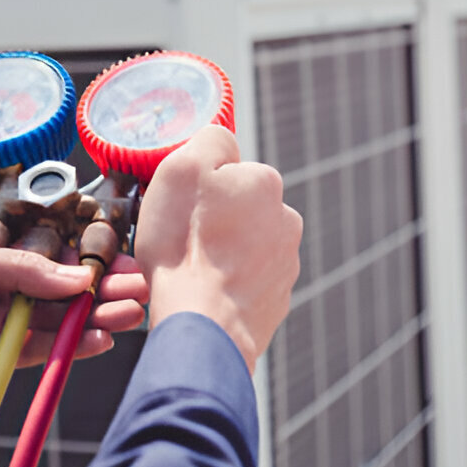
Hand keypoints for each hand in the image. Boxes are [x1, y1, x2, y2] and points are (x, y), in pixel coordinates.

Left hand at [0, 238, 148, 406]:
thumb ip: (16, 268)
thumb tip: (69, 277)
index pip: (50, 253)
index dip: (86, 257)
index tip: (118, 259)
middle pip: (62, 287)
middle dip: (100, 286)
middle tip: (134, 287)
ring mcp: (0, 325)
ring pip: (60, 320)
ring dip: (96, 316)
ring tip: (127, 313)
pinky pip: (44, 353)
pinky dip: (74, 347)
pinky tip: (100, 338)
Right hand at [135, 125, 302, 372]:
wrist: (203, 326)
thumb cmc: (185, 248)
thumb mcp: (181, 169)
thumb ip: (209, 141)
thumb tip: (222, 142)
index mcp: (265, 182)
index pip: (227, 170)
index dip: (197, 187)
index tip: (180, 207)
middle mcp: (286, 218)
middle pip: (238, 207)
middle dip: (213, 219)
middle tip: (181, 239)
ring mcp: (286, 262)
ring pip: (243, 244)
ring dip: (221, 252)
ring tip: (192, 269)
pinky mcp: (278, 299)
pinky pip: (246, 280)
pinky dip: (227, 283)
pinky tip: (206, 291)